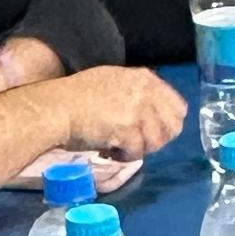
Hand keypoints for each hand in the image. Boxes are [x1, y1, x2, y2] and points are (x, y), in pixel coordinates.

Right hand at [37, 67, 184, 161]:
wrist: (56, 109)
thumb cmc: (76, 96)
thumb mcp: (111, 82)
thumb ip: (135, 92)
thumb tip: (151, 112)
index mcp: (144, 78)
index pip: (178, 106)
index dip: (166, 123)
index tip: (149, 131)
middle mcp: (146, 92)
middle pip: (173, 126)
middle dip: (157, 139)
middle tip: (136, 143)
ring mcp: (139, 111)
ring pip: (157, 142)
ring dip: (139, 149)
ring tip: (119, 147)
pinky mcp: (129, 131)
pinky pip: (138, 153)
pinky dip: (124, 157)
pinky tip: (109, 151)